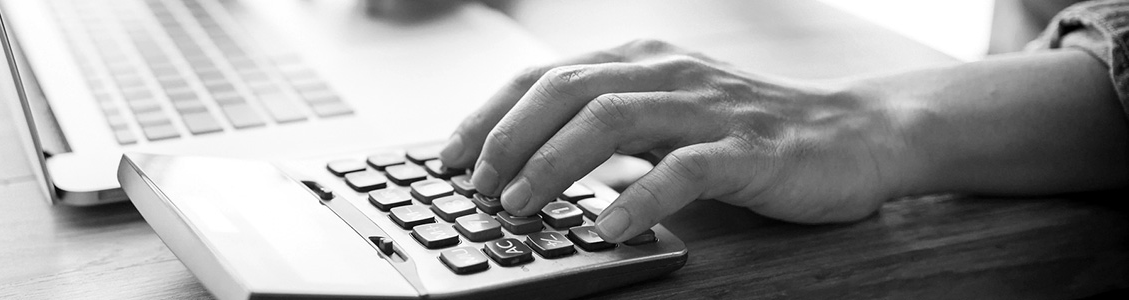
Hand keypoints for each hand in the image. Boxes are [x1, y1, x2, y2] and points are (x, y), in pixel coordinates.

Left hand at [438, 39, 926, 241]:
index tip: (447, 157)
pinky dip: (640, 197)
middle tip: (475, 187)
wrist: (854, 135)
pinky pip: (685, 168)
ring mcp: (708, 107)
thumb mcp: (665, 119)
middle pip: (567, 89)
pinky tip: (609, 227)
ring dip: (555, 164)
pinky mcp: (749, 147)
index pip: (546, 77)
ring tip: (519, 207)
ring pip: (614, 119)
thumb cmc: (747, 135)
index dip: (490, 115)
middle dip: (509, 138)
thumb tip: (526, 171)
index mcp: (640, 62)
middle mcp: (667, 72)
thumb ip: (607, 132)